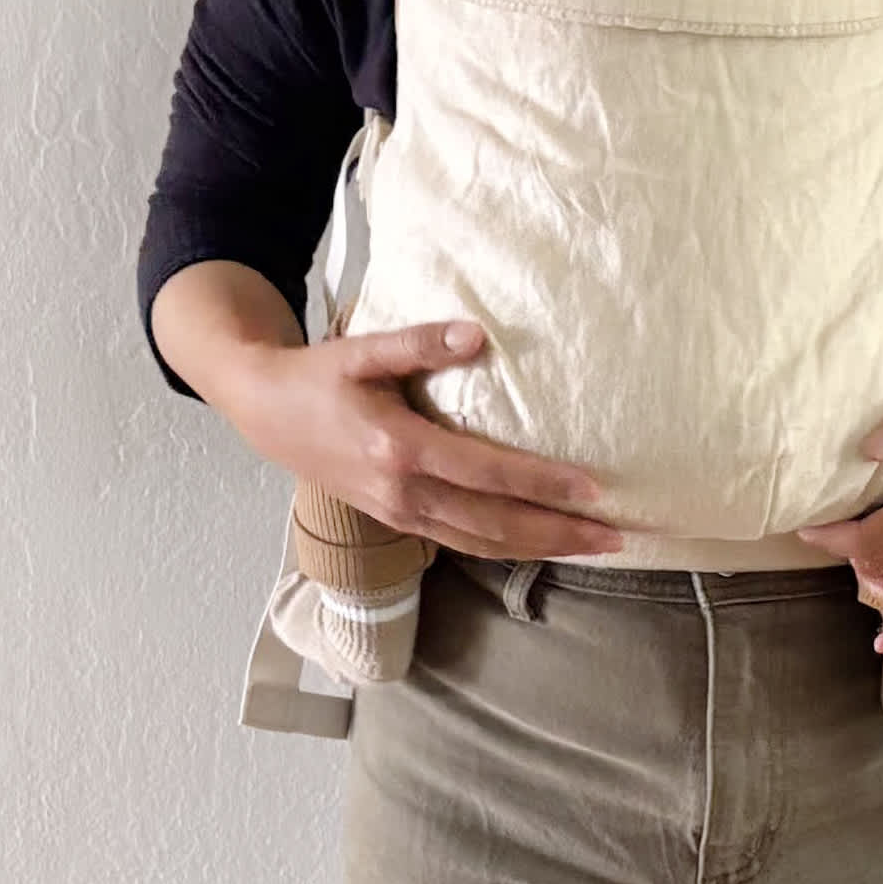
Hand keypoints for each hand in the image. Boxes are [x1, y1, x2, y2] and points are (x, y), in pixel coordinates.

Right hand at [224, 320, 624, 560]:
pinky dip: (508, 549)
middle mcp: (404, 492)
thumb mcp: (363, 350)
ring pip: (483, 543)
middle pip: (495, 523)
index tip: (593, 488)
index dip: (542, 484)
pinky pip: (463, 543)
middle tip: (617, 537)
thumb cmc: (319, 377)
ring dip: (542, 548)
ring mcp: (401, 514)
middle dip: (559, 533)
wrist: (265, 415)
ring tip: (596, 547)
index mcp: (400, 448)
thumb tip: (479, 335)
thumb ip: (420, 342)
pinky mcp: (399, 521)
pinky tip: (542, 545)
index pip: (487, 474)